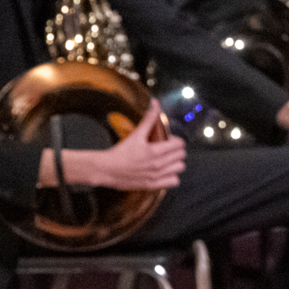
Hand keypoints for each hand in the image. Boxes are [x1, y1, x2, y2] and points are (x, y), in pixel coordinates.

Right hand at [48, 104, 184, 190]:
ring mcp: (157, 176)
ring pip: (180, 168)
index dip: (175, 141)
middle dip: (176, 150)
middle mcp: (159, 164)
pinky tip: (164, 171)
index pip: (180, 144)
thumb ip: (149, 119)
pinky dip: (172, 176)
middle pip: (181, 155)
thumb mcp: (136, 134)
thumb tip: (155, 104)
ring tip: (166, 160)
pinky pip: (174, 181)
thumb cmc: (120, 152)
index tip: (167, 141)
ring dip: (175, 163)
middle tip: (166, 149)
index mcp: (155, 150)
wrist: (106, 169)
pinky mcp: (154, 185)